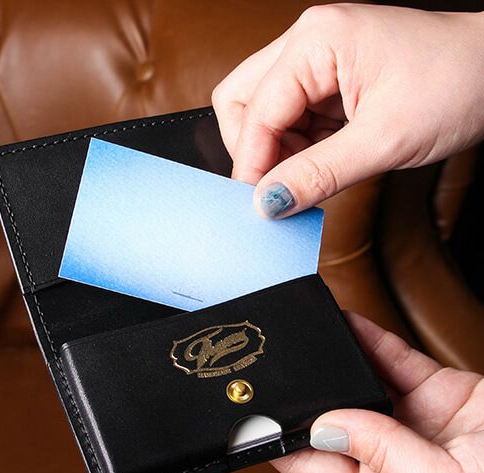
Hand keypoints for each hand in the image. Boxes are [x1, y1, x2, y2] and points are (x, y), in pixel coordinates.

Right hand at [212, 4, 483, 217]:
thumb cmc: (459, 84)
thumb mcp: (384, 140)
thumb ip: (317, 173)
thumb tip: (269, 202)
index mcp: (316, 40)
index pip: (255, 110)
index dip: (252, 162)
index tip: (259, 204)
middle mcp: (308, 43)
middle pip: (241, 100)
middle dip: (253, 149)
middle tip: (277, 185)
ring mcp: (316, 60)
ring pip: (261, 113)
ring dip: (277, 152)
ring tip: (311, 175)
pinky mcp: (328, 81)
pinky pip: (290, 120)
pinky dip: (297, 149)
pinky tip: (322, 163)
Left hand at [271, 311, 483, 472]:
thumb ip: (386, 458)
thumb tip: (329, 424)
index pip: (314, 470)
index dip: (278, 442)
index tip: (248, 415)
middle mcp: (389, 461)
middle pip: (328, 422)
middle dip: (301, 396)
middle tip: (265, 369)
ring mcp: (409, 421)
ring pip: (354, 384)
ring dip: (327, 362)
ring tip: (294, 339)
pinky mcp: (433, 388)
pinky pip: (387, 358)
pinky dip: (364, 339)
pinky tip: (338, 324)